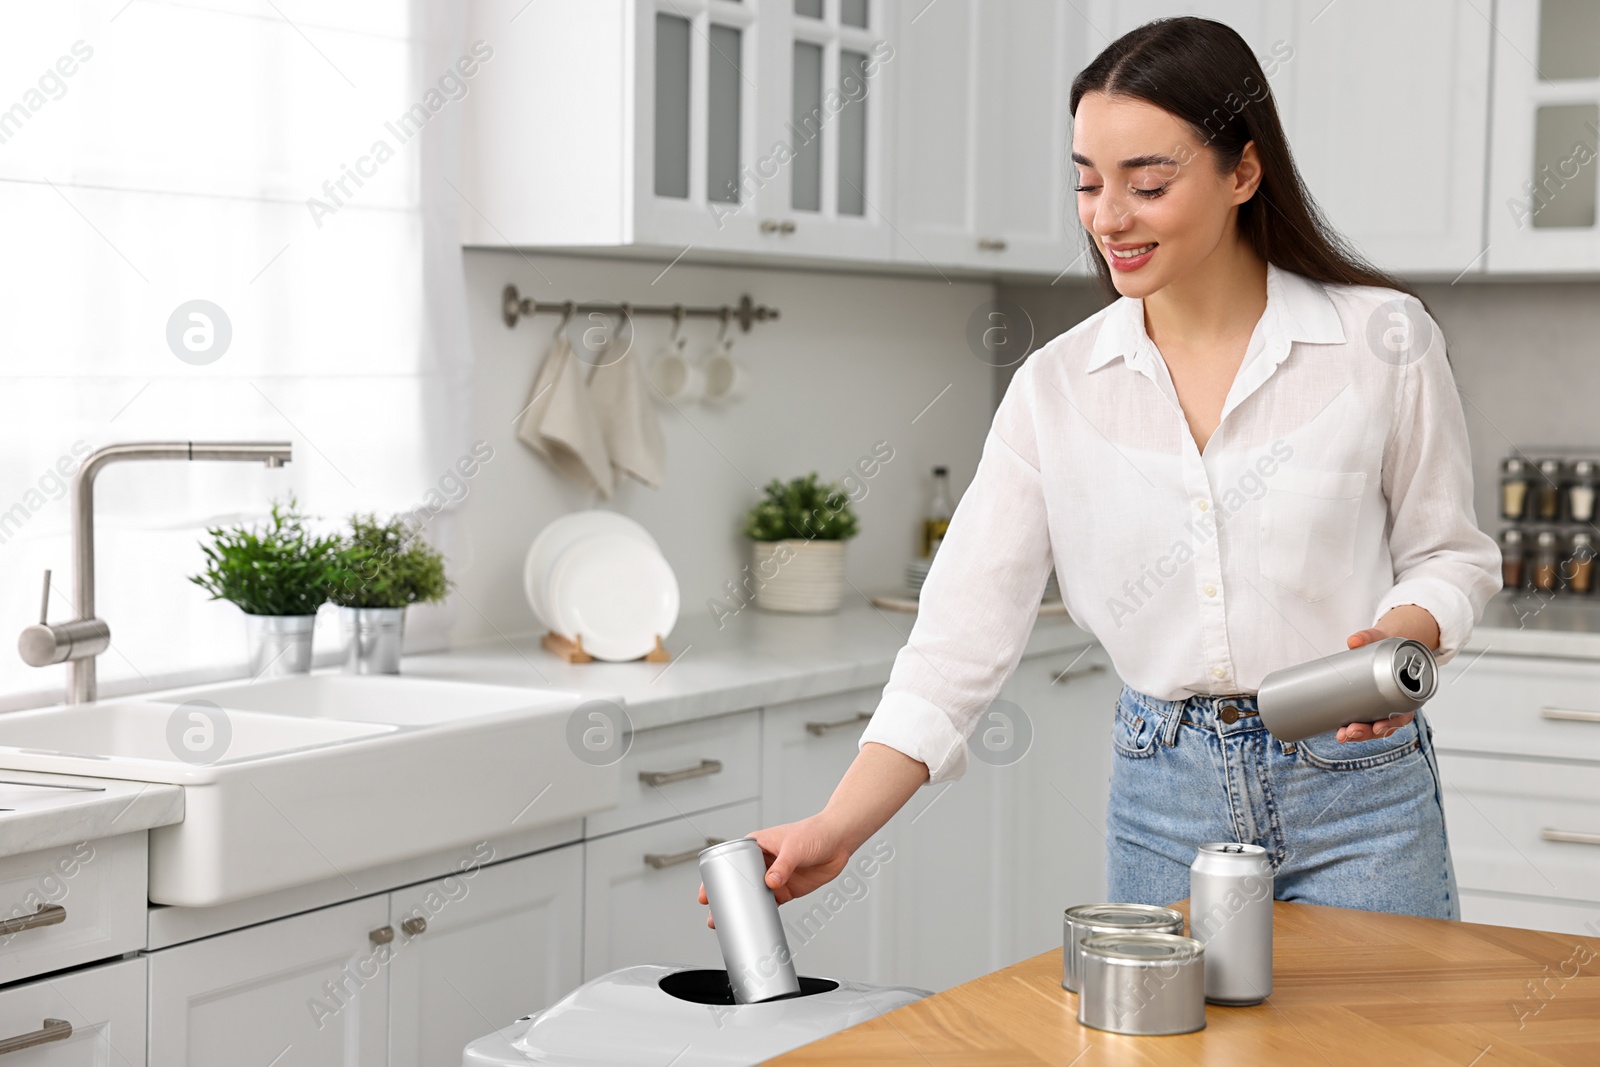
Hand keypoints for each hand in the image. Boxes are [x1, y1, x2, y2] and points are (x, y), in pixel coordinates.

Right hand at [696, 814, 854, 928]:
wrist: (838, 841)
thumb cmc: (814, 832)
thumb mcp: (795, 847)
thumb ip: (783, 865)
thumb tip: (770, 882)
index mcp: (756, 845)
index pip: (730, 862)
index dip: (716, 878)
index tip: (706, 893)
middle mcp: (762, 862)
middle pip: (737, 883)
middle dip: (724, 899)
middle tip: (713, 916)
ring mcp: (773, 877)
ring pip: (751, 896)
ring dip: (741, 910)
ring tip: (728, 924)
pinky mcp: (786, 889)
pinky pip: (770, 904)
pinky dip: (762, 914)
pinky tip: (754, 923)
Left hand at [1338, 605, 1439, 742]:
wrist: (1385, 643)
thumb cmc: (1388, 644)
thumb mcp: (1381, 638)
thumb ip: (1368, 637)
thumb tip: (1353, 641)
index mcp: (1406, 691)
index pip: (1402, 714)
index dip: (1390, 724)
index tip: (1377, 727)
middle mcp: (1395, 703)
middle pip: (1385, 725)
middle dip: (1367, 732)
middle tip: (1350, 732)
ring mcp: (1381, 706)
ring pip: (1373, 727)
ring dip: (1358, 734)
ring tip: (1342, 735)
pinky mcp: (1368, 705)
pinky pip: (1363, 720)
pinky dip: (1352, 727)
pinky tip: (1339, 731)